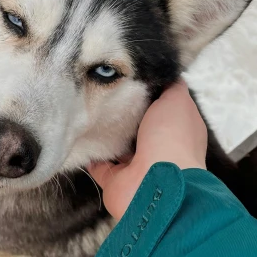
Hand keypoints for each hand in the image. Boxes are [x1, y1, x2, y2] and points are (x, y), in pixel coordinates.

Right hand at [89, 80, 207, 219]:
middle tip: (102, 88)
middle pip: (137, 124)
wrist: (156, 183)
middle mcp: (158, 147)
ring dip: (105, 130)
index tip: (128, 74)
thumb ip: (172, 86)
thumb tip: (166, 73)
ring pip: (117, 143)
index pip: (162, 106)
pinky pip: (98, 163)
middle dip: (123, 110)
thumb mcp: (178, 100)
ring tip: (87, 106)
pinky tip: (79, 132)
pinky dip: (89, 152)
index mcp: (176, 129)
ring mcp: (136, 165)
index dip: (148, 91)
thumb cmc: (171, 139)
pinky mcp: (115, 179)